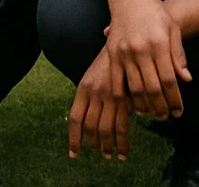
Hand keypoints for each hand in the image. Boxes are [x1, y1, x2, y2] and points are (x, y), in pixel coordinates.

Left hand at [68, 41, 129, 160]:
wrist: (124, 42)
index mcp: (83, 87)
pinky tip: (123, 153)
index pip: (75, 119)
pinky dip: (122, 143)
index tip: (73, 154)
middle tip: (97, 153)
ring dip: (106, 146)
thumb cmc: (109, 60)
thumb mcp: (93, 74)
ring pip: (105, 130)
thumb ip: (89, 95)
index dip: (74, 139)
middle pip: (90, 127)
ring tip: (109, 155)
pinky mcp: (125, 97)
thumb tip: (84, 119)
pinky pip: (122, 127)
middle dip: (93, 144)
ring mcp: (109, 95)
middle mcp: (94, 93)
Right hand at [103, 0, 189, 123]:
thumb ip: (178, 55)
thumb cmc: (155, 12)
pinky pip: (117, 82)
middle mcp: (141, 49)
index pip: (169, 80)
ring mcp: (124, 52)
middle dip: (161, 107)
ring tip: (152, 114)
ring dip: (144, 106)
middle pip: (153, 88)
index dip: (175, 100)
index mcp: (159, 43)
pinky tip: (133, 105)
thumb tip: (186, 80)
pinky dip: (125, 98)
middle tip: (166, 117)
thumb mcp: (172, 29)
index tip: (179, 112)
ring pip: (135, 89)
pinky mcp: (112, 53)